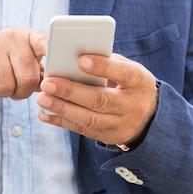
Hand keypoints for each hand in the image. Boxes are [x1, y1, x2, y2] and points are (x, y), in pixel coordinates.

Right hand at [0, 28, 47, 98]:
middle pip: (27, 78)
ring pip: (5, 86)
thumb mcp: (23, 58)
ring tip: (2, 85)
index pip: (45, 43)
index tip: (62, 57)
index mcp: (30, 38)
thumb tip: (52, 87)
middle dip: (23, 92)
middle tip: (17, 90)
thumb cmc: (4, 60)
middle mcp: (12, 37)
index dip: (54, 50)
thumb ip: (39, 71)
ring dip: (4, 93)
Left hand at [37, 53, 157, 146]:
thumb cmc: (131, 86)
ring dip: (62, 109)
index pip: (123, 73)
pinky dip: (62, 122)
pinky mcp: (108, 137)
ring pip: (88, 119)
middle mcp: (132, 106)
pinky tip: (45, 114)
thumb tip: (76, 57)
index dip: (102, 67)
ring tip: (42, 99)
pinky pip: (82, 130)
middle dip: (71, 91)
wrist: (150, 120)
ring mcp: (120, 124)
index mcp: (139, 82)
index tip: (80, 60)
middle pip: (99, 100)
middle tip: (47, 82)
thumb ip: (109, 63)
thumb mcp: (130, 71)